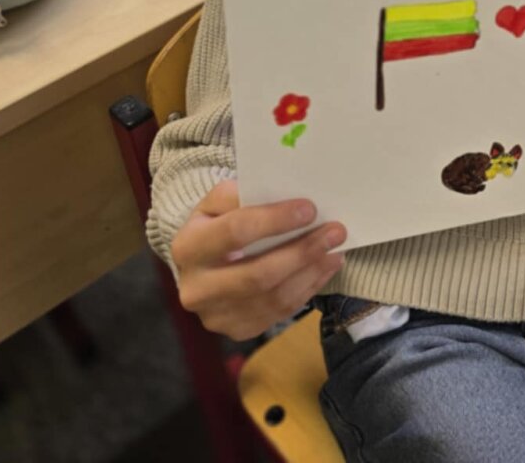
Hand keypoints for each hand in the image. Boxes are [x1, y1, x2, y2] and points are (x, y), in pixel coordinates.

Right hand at [171, 179, 346, 339]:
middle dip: (302, 252)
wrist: (200, 264)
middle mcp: (196, 288)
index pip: (236, 231)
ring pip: (273, 298)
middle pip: (258, 274)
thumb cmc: (216, 224)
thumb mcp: (218, 202)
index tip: (310, 209)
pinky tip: (323, 269)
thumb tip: (284, 195)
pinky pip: (278, 314)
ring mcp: (215, 316)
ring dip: (311, 273)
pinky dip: (307, 290)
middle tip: (336, 232)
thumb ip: (242, 195)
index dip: (275, 220)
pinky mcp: (236, 330)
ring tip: (335, 250)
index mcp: (188, 247)